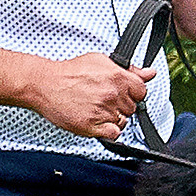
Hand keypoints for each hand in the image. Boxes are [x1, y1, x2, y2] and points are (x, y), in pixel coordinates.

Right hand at [27, 51, 153, 141]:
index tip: (122, 93)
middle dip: (121, 105)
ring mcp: (103, 111)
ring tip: (97, 109)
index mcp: (117, 77)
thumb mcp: (101, 61)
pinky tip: (98, 121)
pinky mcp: (92, 126)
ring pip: (123, 122)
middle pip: (132, 107)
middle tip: (103, 99)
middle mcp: (112, 95)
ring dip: (113, 117)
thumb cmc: (69, 72)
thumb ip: (129, 69)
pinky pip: (114, 134)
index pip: (142, 91)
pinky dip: (108, 130)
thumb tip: (150, 73)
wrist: (45, 84)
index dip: (132, 93)